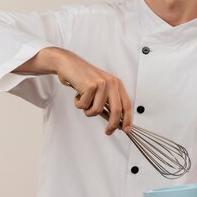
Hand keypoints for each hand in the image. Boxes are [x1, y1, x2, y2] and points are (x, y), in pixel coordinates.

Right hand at [16, 47, 131, 134]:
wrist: (68, 64)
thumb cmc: (83, 78)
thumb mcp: (100, 89)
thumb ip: (107, 103)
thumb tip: (115, 121)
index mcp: (116, 84)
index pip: (126, 104)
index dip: (128, 119)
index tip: (126, 130)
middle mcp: (111, 83)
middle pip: (116, 110)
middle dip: (112, 124)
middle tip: (108, 131)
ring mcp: (101, 84)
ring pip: (97, 110)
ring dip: (87, 110)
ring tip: (83, 100)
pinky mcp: (91, 86)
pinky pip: (84, 105)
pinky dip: (79, 103)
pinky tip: (77, 94)